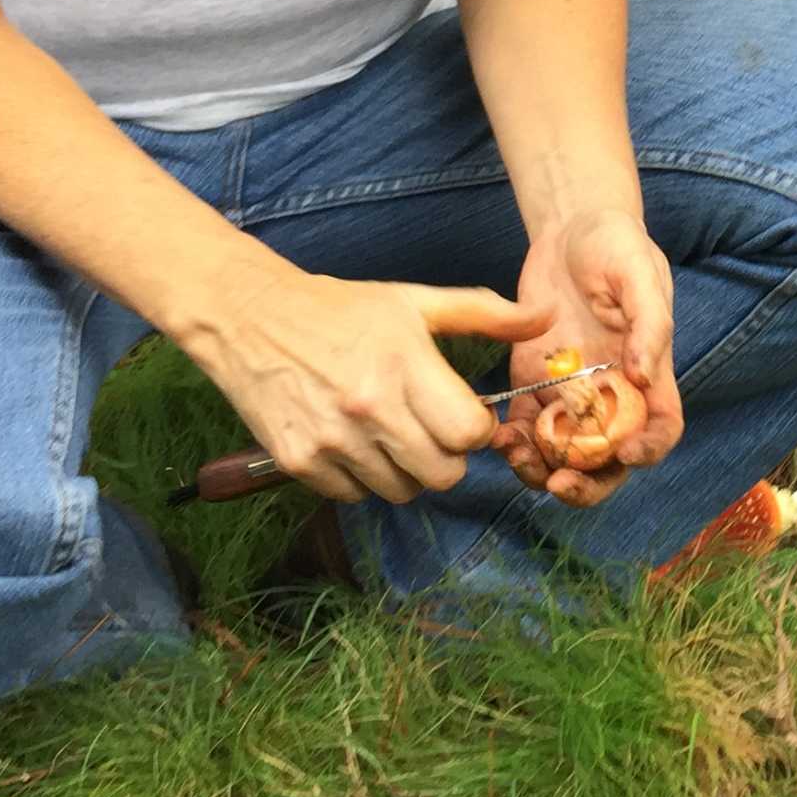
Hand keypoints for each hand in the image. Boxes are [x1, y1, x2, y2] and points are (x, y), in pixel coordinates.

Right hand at [180, 262, 550, 504]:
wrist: (249, 317)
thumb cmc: (341, 308)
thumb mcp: (415, 300)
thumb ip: (486, 312)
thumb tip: (546, 317)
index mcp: (404, 364)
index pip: (468, 433)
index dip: (475, 429)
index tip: (463, 415)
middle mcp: (369, 407)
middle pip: (442, 474)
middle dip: (448, 457)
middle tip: (432, 431)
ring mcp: (331, 440)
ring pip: (400, 492)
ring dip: (406, 471)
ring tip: (391, 434)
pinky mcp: (298, 462)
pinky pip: (354, 496)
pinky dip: (362, 478)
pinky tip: (354, 442)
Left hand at [494, 209, 682, 508]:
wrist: (569, 227)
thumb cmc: (615, 244)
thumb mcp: (639, 272)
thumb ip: (648, 321)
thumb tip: (642, 374)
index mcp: (648, 372)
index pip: (661, 428)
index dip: (649, 450)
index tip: (626, 455)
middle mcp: (611, 393)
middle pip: (609, 459)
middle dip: (588, 484)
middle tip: (559, 483)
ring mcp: (570, 393)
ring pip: (563, 455)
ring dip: (543, 470)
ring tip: (519, 458)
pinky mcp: (532, 384)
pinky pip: (525, 428)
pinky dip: (512, 444)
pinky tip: (497, 437)